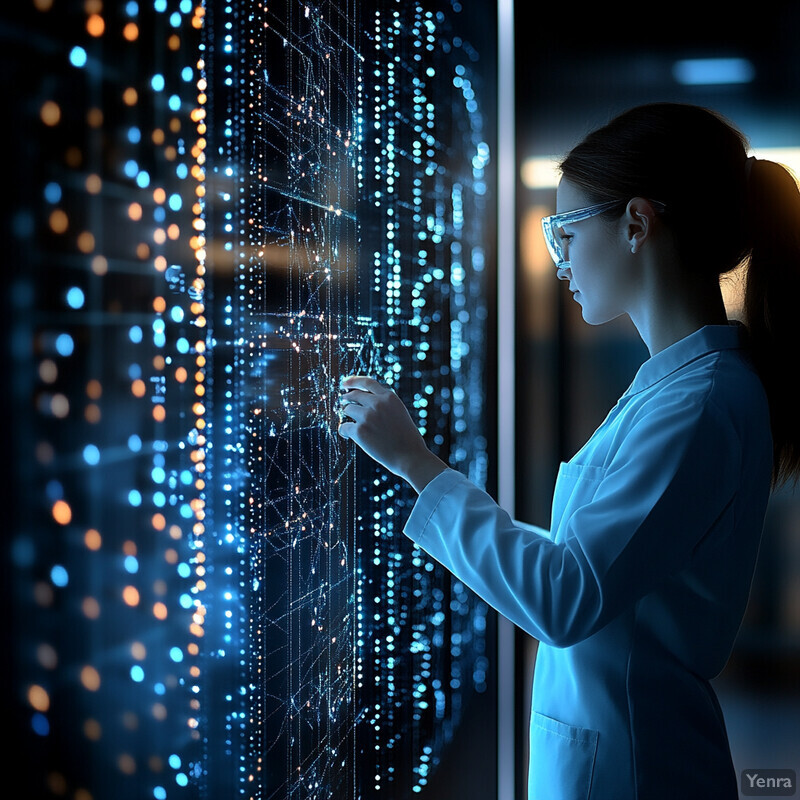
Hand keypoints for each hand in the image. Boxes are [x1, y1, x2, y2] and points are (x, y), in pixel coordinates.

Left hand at [337, 375, 447, 491]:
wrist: (410, 457)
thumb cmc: (406, 439)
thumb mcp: (399, 413)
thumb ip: (384, 404)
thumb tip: (361, 400)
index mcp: (389, 397)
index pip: (367, 382)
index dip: (353, 381)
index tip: (344, 383)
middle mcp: (377, 403)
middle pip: (354, 395)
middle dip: (347, 399)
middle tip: (343, 404)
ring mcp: (367, 416)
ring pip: (347, 409)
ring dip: (348, 417)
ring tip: (356, 427)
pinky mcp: (359, 431)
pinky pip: (343, 427)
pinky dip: (344, 431)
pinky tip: (347, 436)